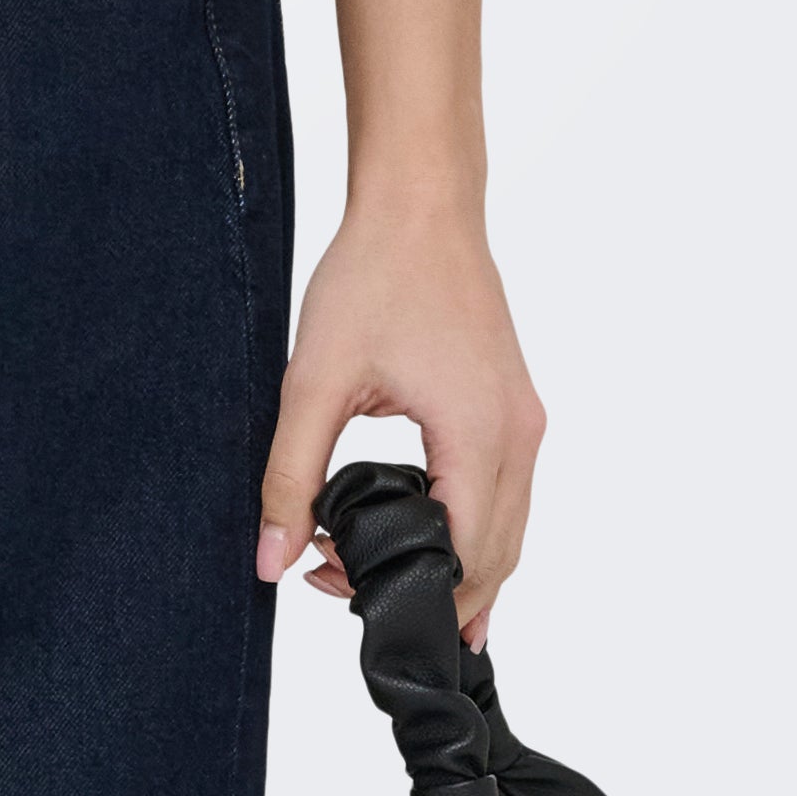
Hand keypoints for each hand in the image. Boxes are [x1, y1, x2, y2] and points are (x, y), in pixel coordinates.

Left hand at [255, 193, 544, 646]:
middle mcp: (518, 436)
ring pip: (509, 532)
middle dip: (431, 591)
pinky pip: (508, 494)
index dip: (406, 592)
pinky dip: (473, 527)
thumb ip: (291, 476)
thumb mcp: (315, 379)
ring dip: (455, 564)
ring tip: (375, 570)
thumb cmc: (375, 274)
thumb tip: (271, 558)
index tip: (335, 588)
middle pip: (496, 559)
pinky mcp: (516, 406)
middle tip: (345, 587)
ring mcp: (525, 420)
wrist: (420, 203)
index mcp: (480, 435)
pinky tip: (428, 536)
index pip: (463, 560)